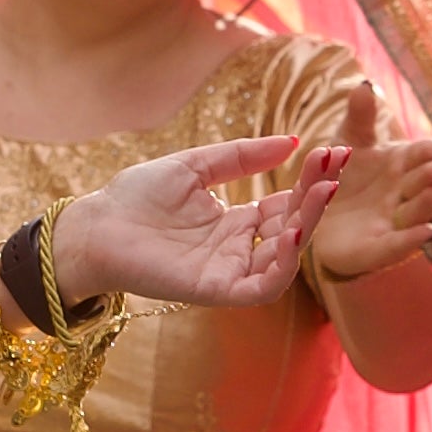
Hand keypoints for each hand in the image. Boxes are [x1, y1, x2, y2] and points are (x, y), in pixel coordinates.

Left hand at [47, 135, 341, 309]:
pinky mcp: (216, 290)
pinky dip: (283, 262)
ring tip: (321, 191)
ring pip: (286, 257)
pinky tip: (291, 229)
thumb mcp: (196, 167)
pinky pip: (263, 286)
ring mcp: (229, 270)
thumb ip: (241, 156)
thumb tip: (291, 141)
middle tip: (334, 166)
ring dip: (309, 225)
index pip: (287, 204)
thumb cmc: (136, 198)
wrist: (96, 226)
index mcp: (236, 222)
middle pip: (294, 227)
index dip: (311, 181)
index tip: (332, 152)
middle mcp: (238, 248)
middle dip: (317, 197)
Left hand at [309, 131, 431, 280]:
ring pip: (417, 212)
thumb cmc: (337, 175)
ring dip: (427, 204)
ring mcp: (394, 221)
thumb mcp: (345, 142)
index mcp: (399, 164)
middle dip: (431, 176)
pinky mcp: (380, 249)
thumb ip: (358, 117)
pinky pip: (400, 245)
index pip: (419, 155)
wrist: (314, 218)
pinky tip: (429, 232)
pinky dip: (414, 239)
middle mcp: (403, 193)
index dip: (428, 152)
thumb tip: (365, 84)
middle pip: (422, 183)